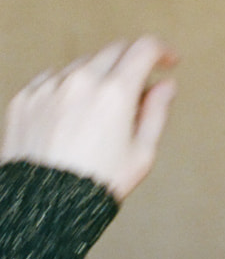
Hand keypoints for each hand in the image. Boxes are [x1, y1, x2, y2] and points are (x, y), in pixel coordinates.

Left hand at [1, 37, 177, 200]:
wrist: (42, 209)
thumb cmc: (93, 186)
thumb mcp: (141, 155)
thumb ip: (157, 112)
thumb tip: (165, 86)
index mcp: (115, 92)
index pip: (145, 48)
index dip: (161, 51)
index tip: (166, 60)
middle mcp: (82, 81)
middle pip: (115, 50)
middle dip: (131, 63)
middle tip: (133, 90)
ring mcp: (50, 87)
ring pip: (83, 64)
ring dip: (97, 76)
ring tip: (96, 112)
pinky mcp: (25, 98)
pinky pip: (51, 78)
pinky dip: (65, 88)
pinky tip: (68, 115)